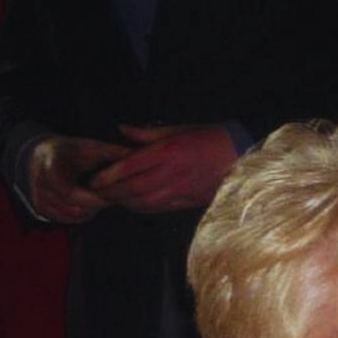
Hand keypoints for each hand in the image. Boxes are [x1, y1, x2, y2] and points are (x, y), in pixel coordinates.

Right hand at [24, 135, 128, 222]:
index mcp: (50, 166)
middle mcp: (41, 183)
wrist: (43, 155)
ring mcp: (39, 197)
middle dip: (96, 205)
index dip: (92, 197)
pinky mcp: (41, 207)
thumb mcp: (89, 147)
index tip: (110, 194)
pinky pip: (66, 219)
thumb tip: (136, 156)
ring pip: (71, 215)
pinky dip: (82, 215)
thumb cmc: (71, 151)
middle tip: (113, 198)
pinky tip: (91, 205)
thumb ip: (111, 153)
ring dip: (91, 211)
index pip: (69, 192)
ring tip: (103, 199)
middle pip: (72, 207)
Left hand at [86, 123, 239, 212]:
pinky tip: (133, 205)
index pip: (130, 167)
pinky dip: (142, 208)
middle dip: (112, 192)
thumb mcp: (179, 128)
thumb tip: (122, 131)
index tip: (94, 179)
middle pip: (133, 188)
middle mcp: (173, 173)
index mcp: (169, 151)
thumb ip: (147, 133)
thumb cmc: (211, 138)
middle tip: (97, 193)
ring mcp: (182, 190)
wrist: (243, 156)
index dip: (108, 175)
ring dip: (125, 202)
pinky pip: (159, 209)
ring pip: (144, 202)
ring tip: (112, 199)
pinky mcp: (190, 201)